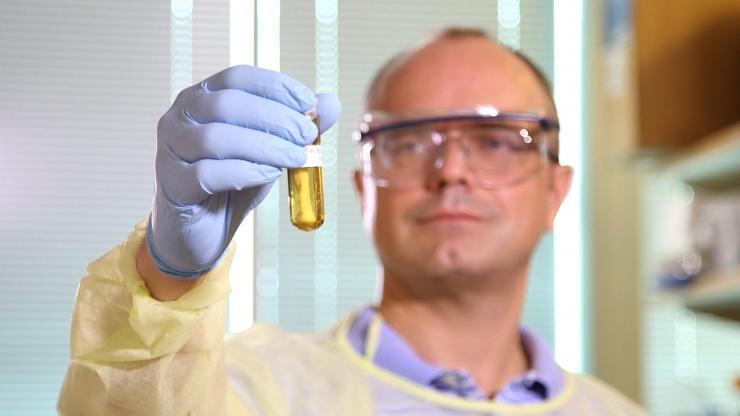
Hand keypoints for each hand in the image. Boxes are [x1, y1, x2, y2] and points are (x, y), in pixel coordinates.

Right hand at [146, 65, 340, 277]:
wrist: (202, 231)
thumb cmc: (233, 181)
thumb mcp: (269, 150)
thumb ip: (295, 127)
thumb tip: (331, 103)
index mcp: (202, 97)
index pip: (238, 77)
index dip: (275, 86)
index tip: (309, 102)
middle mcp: (180, 117)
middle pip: (227, 104)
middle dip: (275, 117)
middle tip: (307, 135)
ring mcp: (170, 150)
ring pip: (215, 138)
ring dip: (264, 146)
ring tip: (295, 158)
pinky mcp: (172, 184)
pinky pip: (206, 173)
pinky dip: (244, 171)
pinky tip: (270, 175)